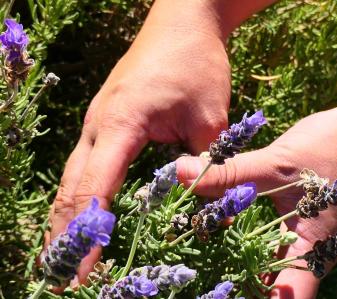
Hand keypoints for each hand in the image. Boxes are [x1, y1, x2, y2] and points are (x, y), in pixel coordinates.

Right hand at [44, 3, 230, 287]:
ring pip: (74, 177)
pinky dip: (81, 195)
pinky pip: (87, 164)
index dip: (89, 236)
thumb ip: (208, 165)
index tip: (84, 273)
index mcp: (120, 124)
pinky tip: (85, 215)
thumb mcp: (211, 118)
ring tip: (66, 258)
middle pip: (72, 189)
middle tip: (63, 277)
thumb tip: (212, 211)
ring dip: (68, 217)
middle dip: (66, 235)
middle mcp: (98, 125)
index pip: (96, 191)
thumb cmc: (197, 64)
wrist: (184, 22)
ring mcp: (98, 121)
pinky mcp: (107, 120)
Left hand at [176, 98, 336, 297]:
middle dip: (239, 287)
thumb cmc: (331, 149)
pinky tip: (222, 232)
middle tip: (202, 282)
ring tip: (202, 265)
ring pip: (269, 267)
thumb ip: (229, 173)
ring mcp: (303, 241)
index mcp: (311, 250)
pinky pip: (269, 244)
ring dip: (240, 266)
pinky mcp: (297, 227)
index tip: (217, 295)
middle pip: (272, 289)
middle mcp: (308, 254)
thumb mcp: (277, 162)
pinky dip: (247, 242)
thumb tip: (180, 174)